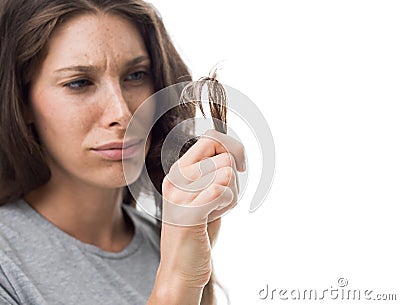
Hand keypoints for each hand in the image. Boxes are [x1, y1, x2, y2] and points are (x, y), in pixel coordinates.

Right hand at [153, 129, 245, 301]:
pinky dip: (227, 204)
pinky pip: (221, 191)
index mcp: (177, 171)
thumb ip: (213, 172)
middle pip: (224, 157)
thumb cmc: (197, 231)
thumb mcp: (202, 195)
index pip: (211, 139)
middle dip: (234, 179)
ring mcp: (180, 196)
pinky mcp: (189, 215)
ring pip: (227, 174)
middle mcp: (175, 180)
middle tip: (221, 200)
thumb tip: (234, 151)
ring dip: (231, 195)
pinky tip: (214, 216)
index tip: (238, 169)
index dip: (231, 150)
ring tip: (216, 210)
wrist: (180, 269)